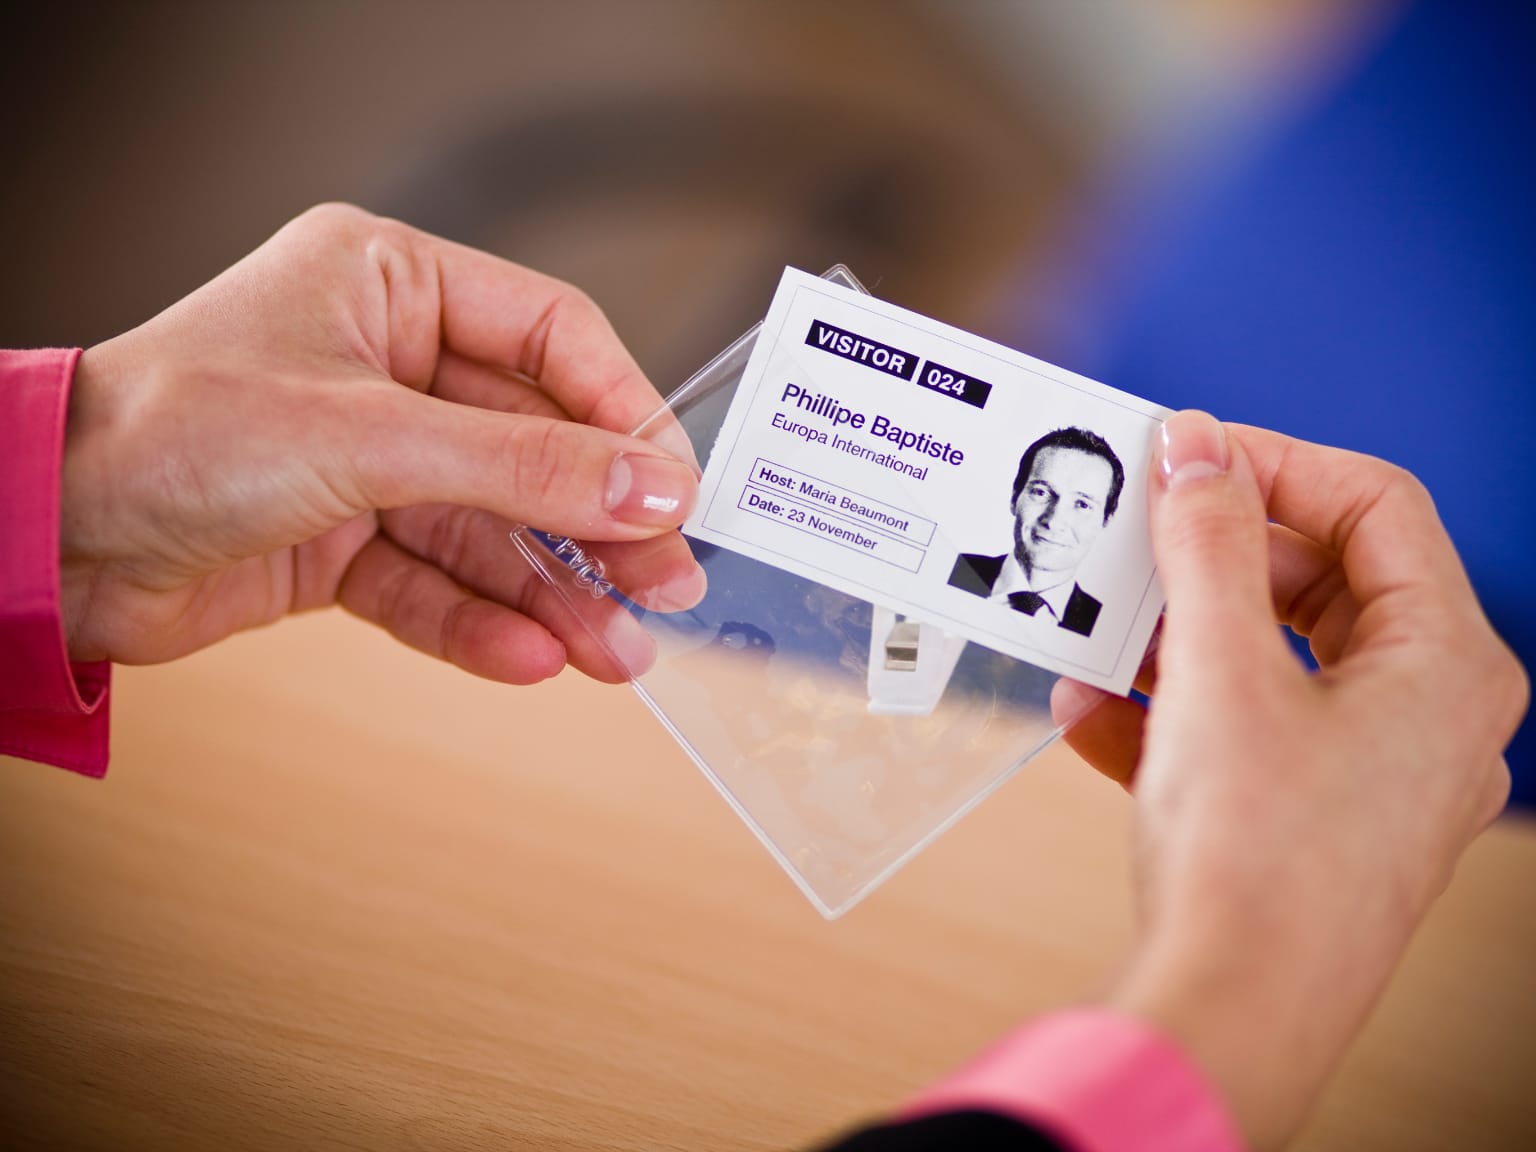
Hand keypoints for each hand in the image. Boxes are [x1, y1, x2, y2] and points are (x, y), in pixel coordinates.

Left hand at [59, 203, 703, 682]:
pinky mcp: (342, 539)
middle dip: (598, 524)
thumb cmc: (166, 434)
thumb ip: (522, 465)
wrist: (42, 540)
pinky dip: (480, 621)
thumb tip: (651, 486)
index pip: (551, 338)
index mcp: (390, 284)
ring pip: (490, 527)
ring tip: (616, 652)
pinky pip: (435, 580)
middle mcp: (385, 365)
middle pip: (532, 445)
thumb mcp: (370, 438)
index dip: (623, 414)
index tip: (676, 488)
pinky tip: (533, 658)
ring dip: (553, 593)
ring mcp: (366, 457)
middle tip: (664, 584)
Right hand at [1051, 411, 1526, 1148]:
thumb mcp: (1219, 670)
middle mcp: (1427, 716)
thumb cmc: (1255, 861)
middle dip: (1214, 557)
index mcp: (1446, 665)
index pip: (1376, 506)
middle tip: (1134, 535)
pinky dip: (1171, 711)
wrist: (1227, 1018)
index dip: (1275, 464)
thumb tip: (1196, 446)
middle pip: (1322, 580)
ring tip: (1098, 629)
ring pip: (1275, 656)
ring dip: (1178, 634)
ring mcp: (1372, 773)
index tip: (1184, 455)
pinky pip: (1244, 730)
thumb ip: (1208, 543)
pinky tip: (1090, 714)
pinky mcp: (1311, 819)